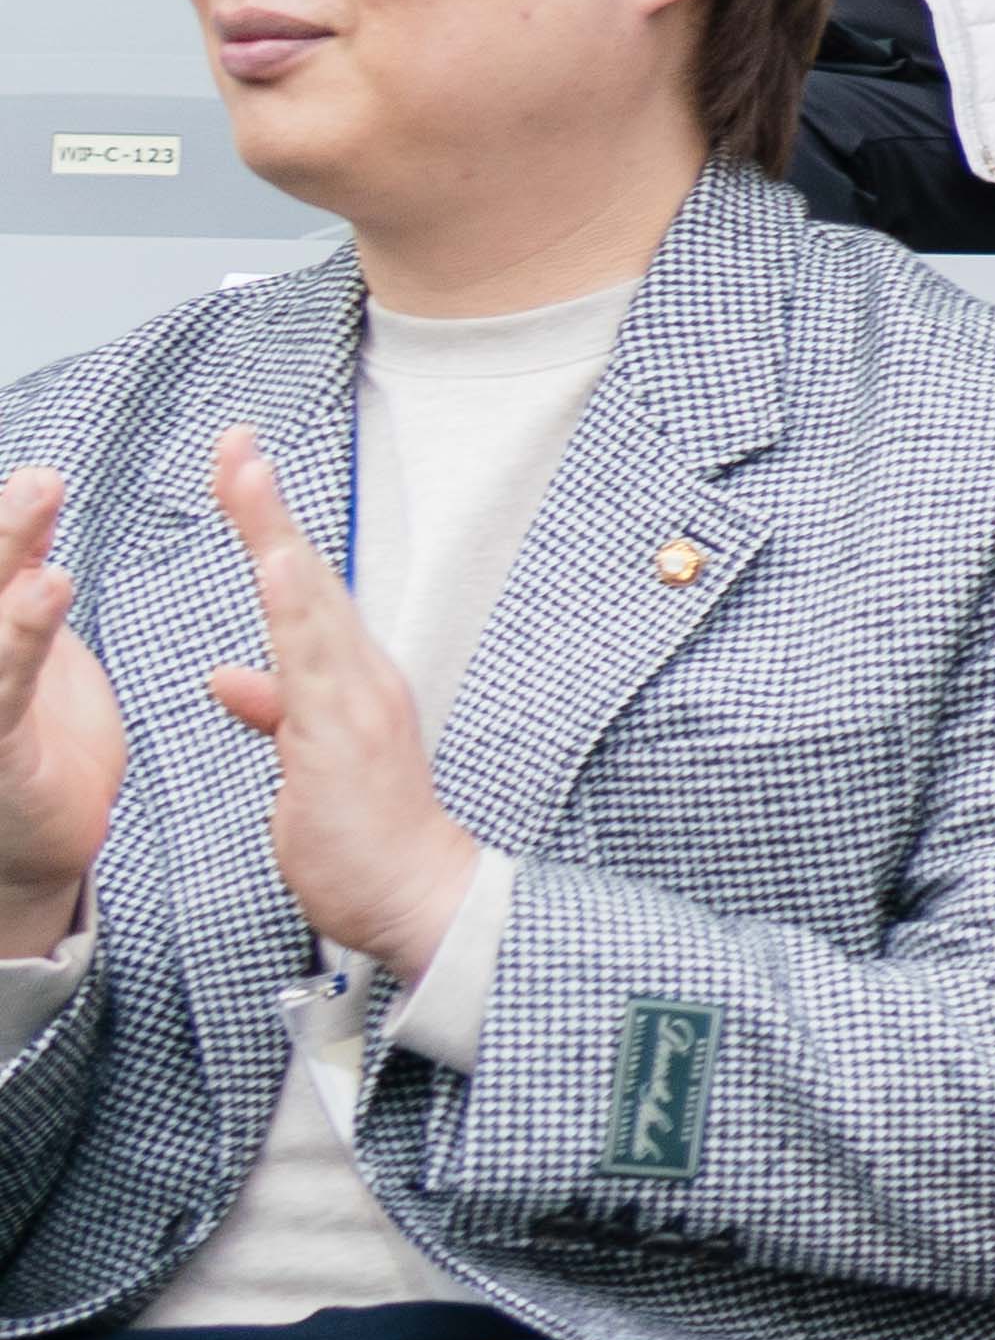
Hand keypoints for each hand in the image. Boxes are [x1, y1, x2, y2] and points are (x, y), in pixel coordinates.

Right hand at [0, 473, 114, 964]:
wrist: (26, 847)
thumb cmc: (23, 738)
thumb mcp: (23, 642)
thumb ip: (17, 574)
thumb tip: (30, 492)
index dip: (0, 523)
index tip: (35, 470)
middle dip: (0, 525)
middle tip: (42, 474)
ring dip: (4, 552)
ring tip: (40, 496)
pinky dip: (19, 633)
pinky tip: (47, 586)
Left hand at [199, 429, 474, 987]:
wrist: (417, 896)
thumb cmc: (367, 837)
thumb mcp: (304, 765)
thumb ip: (274, 711)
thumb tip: (232, 677)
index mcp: (350, 680)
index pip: (301, 589)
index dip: (267, 526)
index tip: (239, 470)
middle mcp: (361, 676)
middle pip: (308, 574)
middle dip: (265, 507)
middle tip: (236, 443)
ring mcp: (356, 701)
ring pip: (310, 603)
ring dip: (276, 535)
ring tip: (248, 477)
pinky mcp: (342, 734)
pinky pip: (312, 662)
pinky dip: (294, 608)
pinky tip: (276, 566)